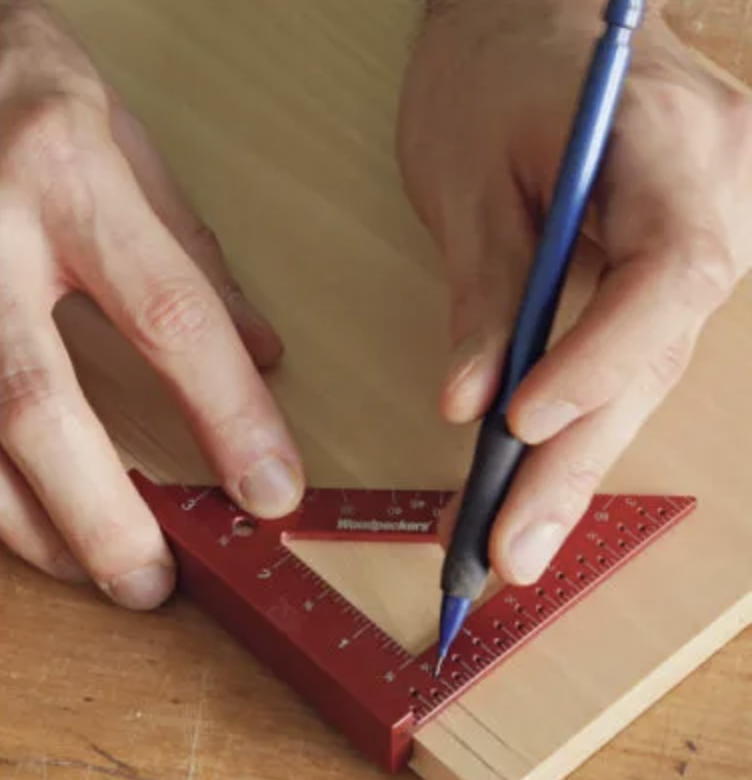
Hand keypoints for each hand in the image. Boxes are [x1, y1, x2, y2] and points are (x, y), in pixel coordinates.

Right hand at [0, 1, 303, 608]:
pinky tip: (21, 521)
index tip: (271, 488)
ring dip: (28, 524)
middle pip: (43, 403)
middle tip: (155, 582)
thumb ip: (189, 254)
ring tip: (92, 572)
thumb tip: (260, 350)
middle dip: (102, 512)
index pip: (171, 318)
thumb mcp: (123, 143)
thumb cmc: (20, 79)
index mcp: (68, 176)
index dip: (228, 415)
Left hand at [397, 0, 751, 584]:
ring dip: (573, 463)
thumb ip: (484, 286)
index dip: (599, 362)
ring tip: (512, 539)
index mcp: (673, 145)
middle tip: (511, 548)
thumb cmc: (494, 68)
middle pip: (653, 355)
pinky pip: (628, 358)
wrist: (529, 18)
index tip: (518, 426)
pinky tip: (535, 479)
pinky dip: (578, 422)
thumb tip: (469, 401)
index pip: (667, 275)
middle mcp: (715, 200)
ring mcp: (698, 239)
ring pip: (642, 375)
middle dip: (575, 460)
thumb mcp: (467, 171)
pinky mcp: (663, 271)